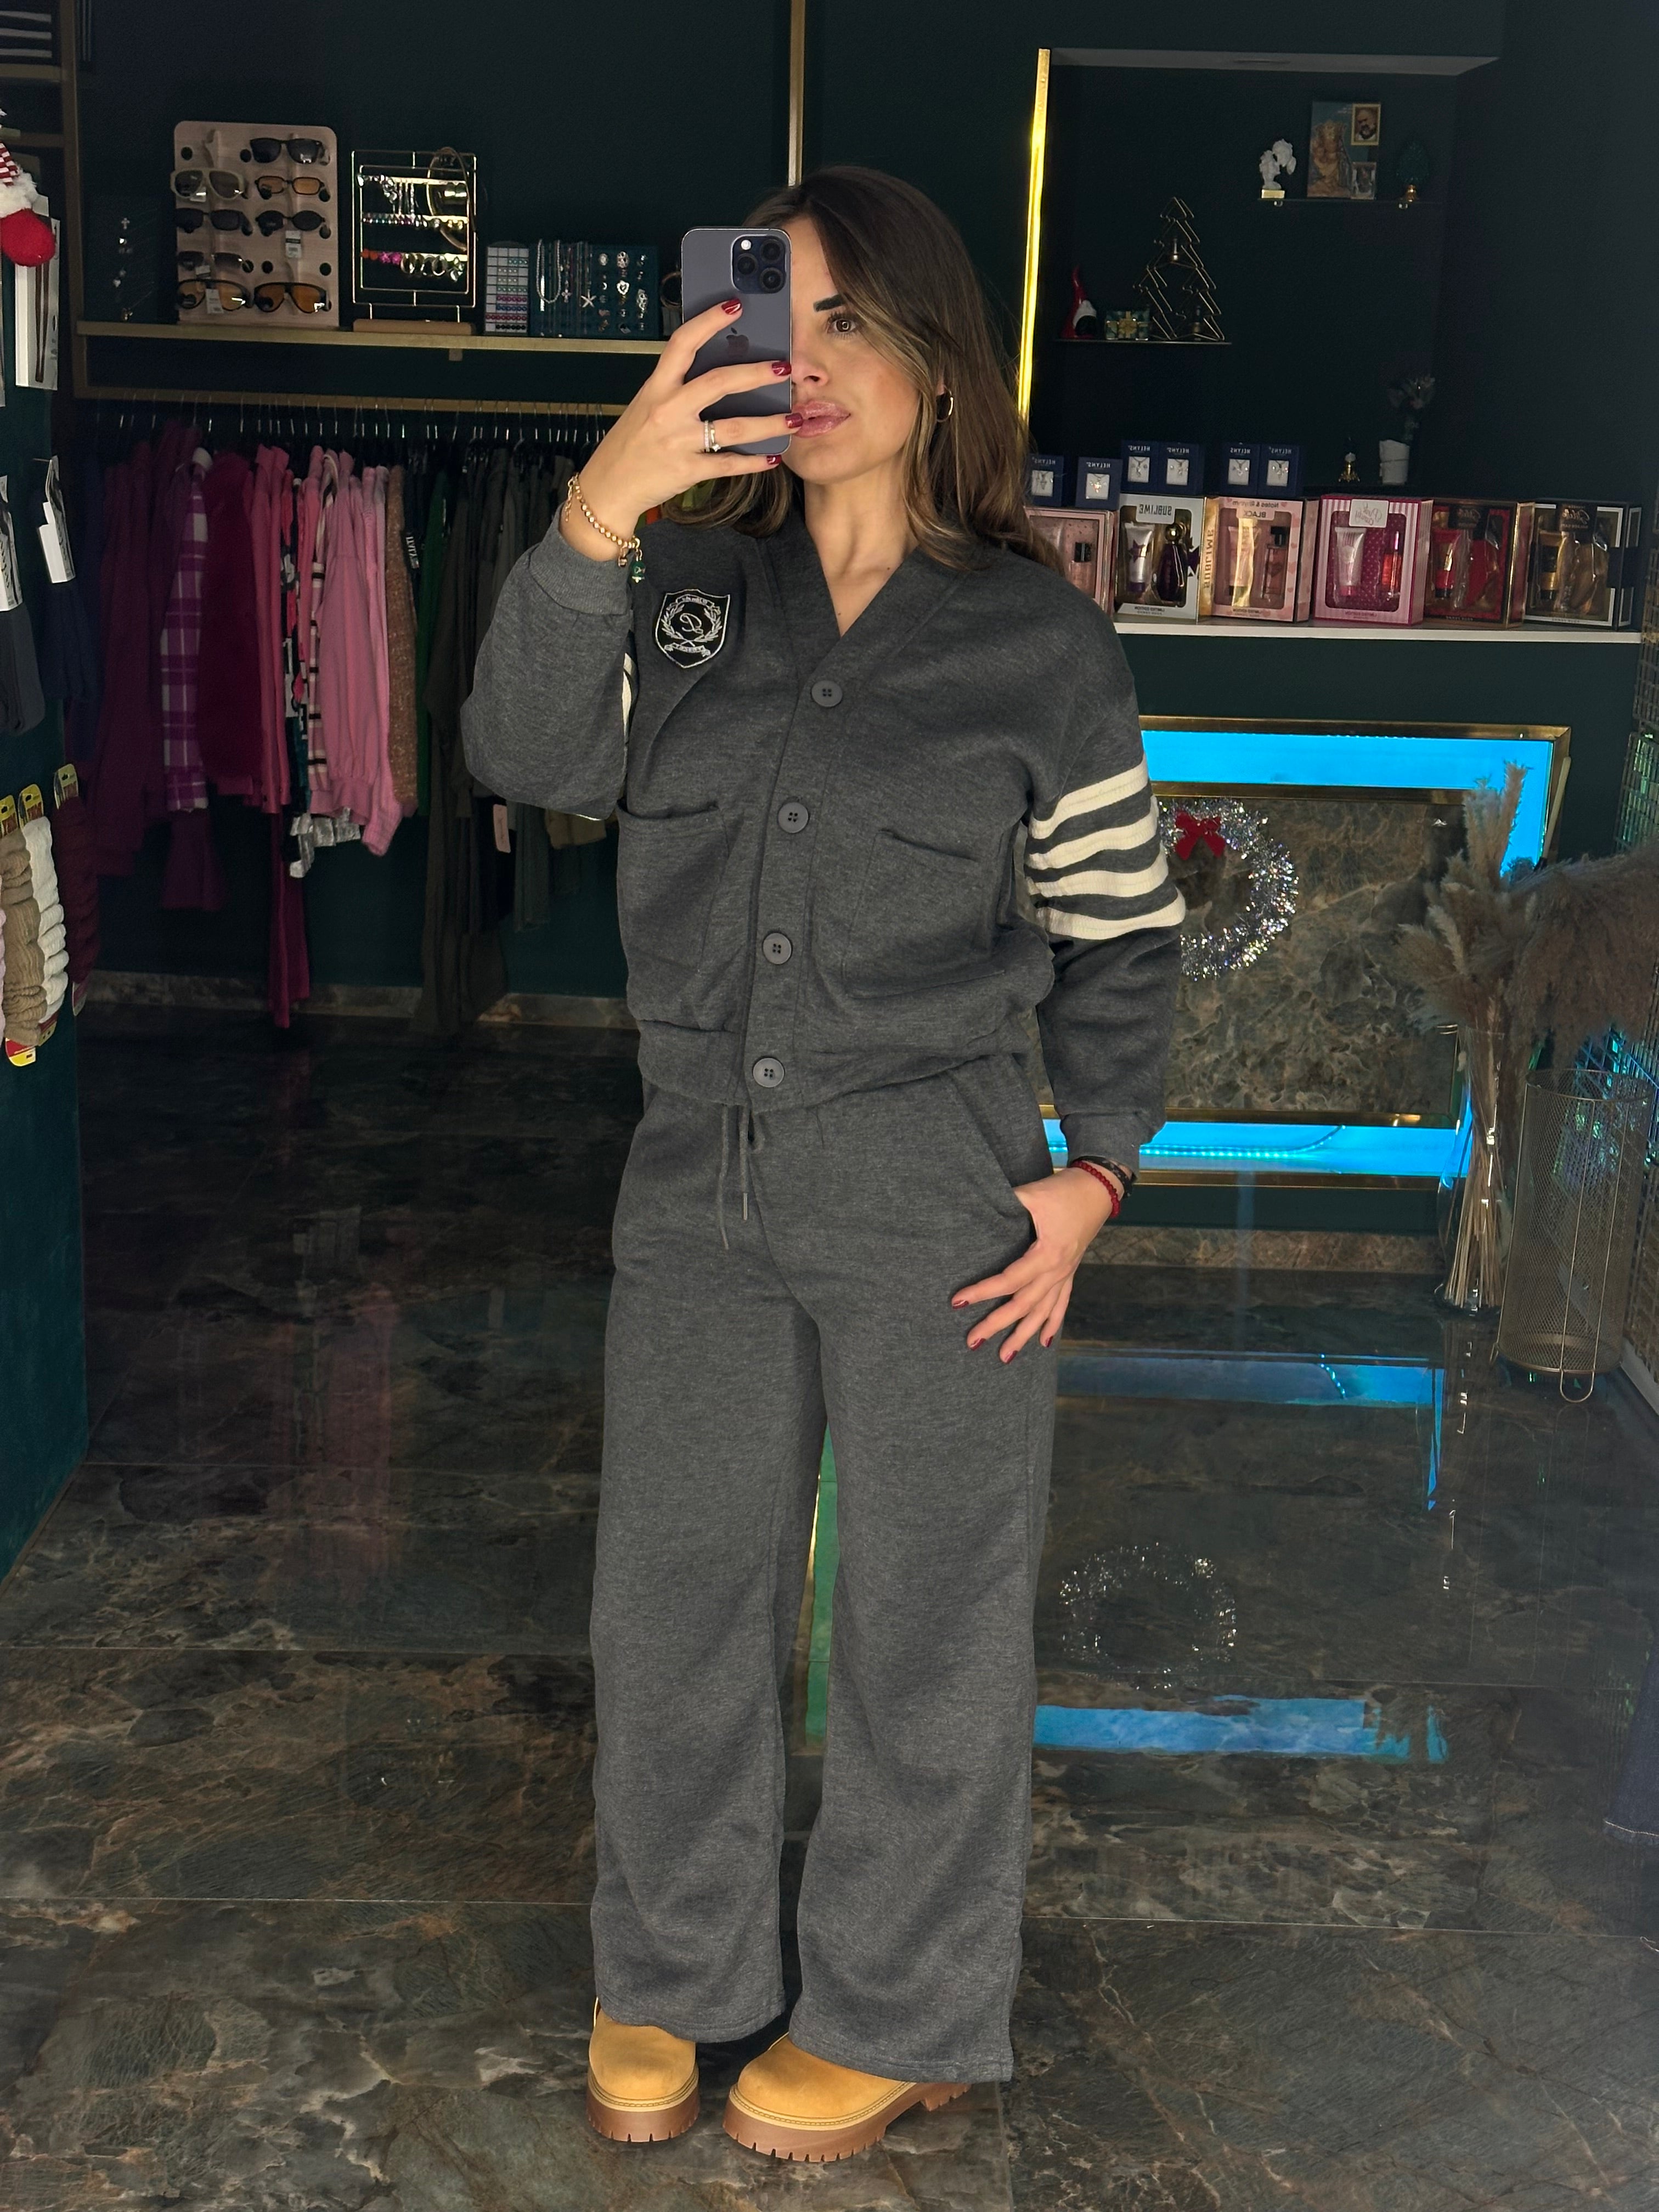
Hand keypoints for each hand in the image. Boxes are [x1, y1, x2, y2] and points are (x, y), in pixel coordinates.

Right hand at [561, 299, 792, 559]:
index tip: (734, 305)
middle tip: (784, 368)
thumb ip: (677, 389)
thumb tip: (720, 374)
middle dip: (756, 373)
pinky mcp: (688, 470)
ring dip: (769, 423)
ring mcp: (679, 441)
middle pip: (718, 382)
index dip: (709, 321)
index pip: (682, 343)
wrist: (608, 487)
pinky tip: (773, 457)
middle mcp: (668, 410)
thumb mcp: (647, 406)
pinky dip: (754, 462)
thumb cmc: (631, 443)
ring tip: (794, 418)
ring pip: (734, 427)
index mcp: (656, 387)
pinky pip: (729, 464)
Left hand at [951, 1167, 1117, 1362]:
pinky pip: (1061, 1304)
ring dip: (1024, 1336)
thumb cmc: (1062, 1190)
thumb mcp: (1032, 1194)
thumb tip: (975, 1207)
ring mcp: (1065, 1274)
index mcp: (1047, 1253)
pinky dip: (1053, 1324)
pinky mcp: (1069, 1272)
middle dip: (997, 1324)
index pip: (1009, 1280)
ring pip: (1043, 1312)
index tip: (958, 1301)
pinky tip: (1044, 1343)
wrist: (1097, 1190)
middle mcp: (1057, 1270)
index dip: (983, 1291)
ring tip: (1005, 1358)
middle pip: (1023, 1305)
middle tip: (972, 1341)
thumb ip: (1006, 1203)